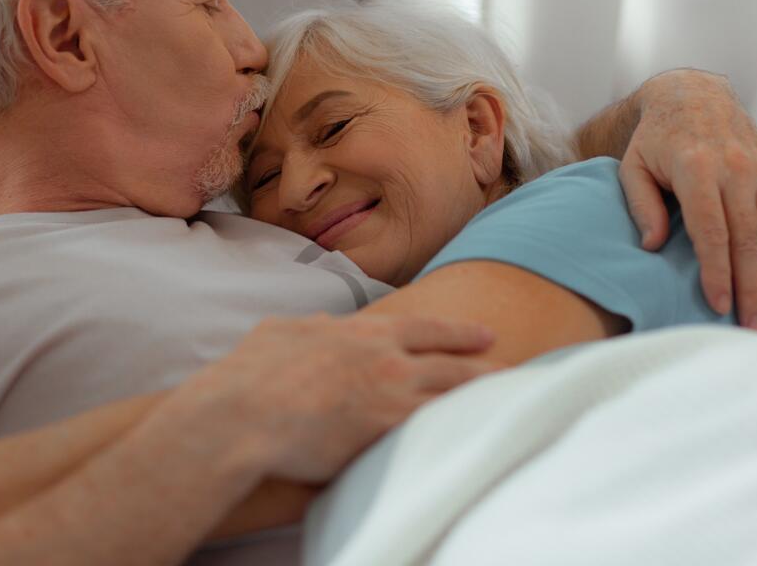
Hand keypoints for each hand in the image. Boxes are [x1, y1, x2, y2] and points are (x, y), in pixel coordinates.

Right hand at [176, 314, 498, 483]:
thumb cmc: (250, 375)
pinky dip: (461, 427)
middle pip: (448, 360)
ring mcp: (389, 392)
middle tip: (512, 364)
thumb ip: (311, 327)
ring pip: (450, 392)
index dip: (457, 332)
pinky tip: (479, 432)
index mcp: (361, 332)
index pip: (424, 327)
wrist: (243, 413)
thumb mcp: (281, 333)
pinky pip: (435, 427)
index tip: (483, 333)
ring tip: (509, 399)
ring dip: (481, 395)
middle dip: (483, 363)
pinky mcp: (385, 428)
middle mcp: (384, 357)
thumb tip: (322, 325)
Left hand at [619, 69, 756, 329]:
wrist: (694, 94)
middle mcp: (736, 170)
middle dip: (752, 287)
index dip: (717, 271)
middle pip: (749, 238)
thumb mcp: (633, 165)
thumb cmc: (655, 138)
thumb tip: (653, 246)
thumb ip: (641, 205)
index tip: (719, 305)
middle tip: (751, 327)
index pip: (711, 230)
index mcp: (697, 168)